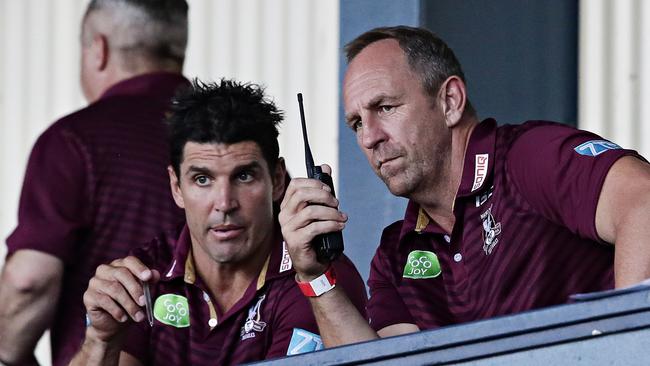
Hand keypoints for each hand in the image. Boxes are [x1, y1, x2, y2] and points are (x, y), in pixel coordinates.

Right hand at [82, 256, 158, 341]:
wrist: (113, 325)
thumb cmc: (129, 305)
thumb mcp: (142, 294)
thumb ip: (148, 284)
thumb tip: (155, 274)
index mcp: (120, 266)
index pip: (129, 261)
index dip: (139, 268)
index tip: (148, 277)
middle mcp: (105, 270)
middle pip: (122, 274)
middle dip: (136, 289)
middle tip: (145, 303)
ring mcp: (95, 282)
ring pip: (114, 289)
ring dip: (129, 305)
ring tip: (138, 317)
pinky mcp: (88, 296)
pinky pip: (104, 301)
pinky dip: (117, 311)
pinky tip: (124, 318)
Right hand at [279, 164, 347, 279]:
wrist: (312, 264)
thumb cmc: (315, 236)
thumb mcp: (319, 211)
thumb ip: (321, 191)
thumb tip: (325, 167)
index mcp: (287, 206)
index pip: (295, 185)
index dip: (313, 183)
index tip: (328, 189)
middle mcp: (284, 215)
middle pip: (301, 194)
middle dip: (323, 195)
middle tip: (336, 202)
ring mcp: (288, 228)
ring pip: (310, 211)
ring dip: (331, 212)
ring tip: (342, 217)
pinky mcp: (296, 240)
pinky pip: (315, 227)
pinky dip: (331, 225)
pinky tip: (340, 226)